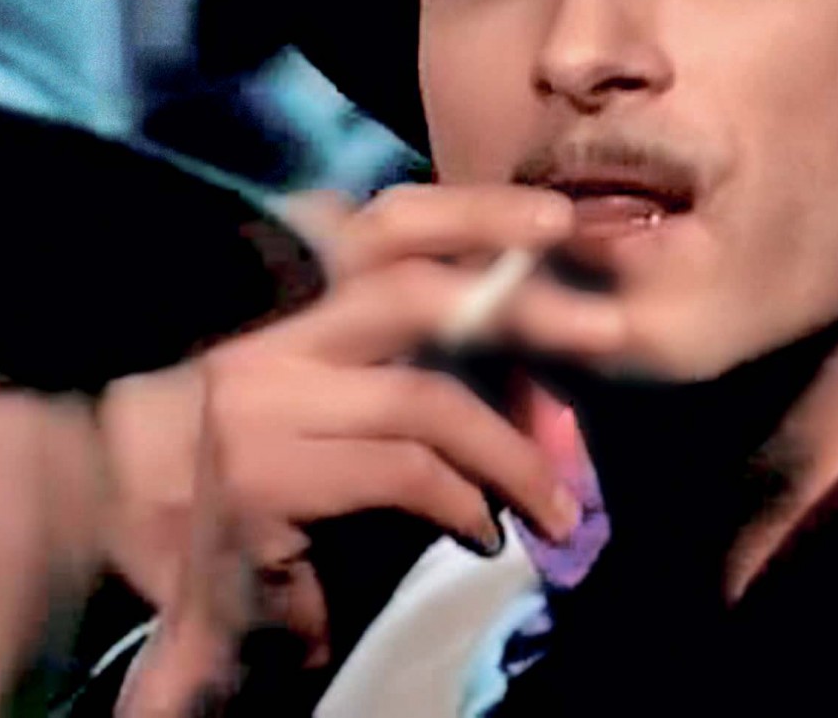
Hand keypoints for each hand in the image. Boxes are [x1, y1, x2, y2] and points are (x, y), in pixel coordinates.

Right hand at [97, 184, 623, 634]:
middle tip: (607, 330)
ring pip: (423, 395)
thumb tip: (563, 332)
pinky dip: (466, 501)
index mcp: (294, 319)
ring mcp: (251, 409)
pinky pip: (404, 470)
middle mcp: (262, 348)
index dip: (474, 210)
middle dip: (520, 304)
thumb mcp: (401, 430)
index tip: (560, 219)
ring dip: (513, 454)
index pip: (385, 228)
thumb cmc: (330, 523)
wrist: (230, 627)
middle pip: (407, 285)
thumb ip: (459, 372)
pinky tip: (486, 535)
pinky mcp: (260, 477)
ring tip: (559, 506)